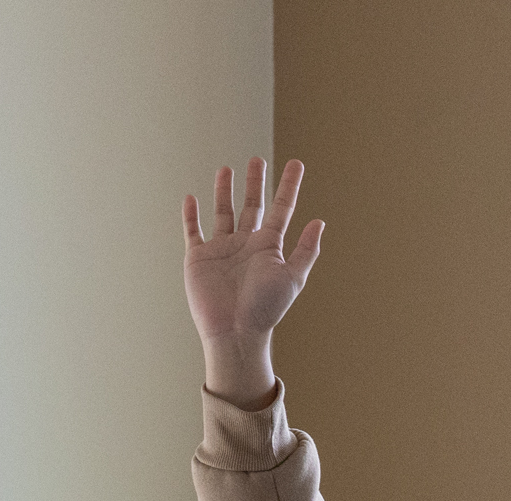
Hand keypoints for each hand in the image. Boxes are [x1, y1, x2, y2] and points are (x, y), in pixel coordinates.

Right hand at [183, 158, 323, 405]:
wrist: (235, 331)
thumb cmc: (266, 308)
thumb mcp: (292, 277)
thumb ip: (306, 250)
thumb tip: (319, 222)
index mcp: (269, 247)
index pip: (281, 209)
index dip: (289, 186)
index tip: (297, 164)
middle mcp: (246, 245)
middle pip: (252, 206)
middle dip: (254, 183)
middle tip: (257, 160)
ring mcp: (222, 250)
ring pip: (223, 213)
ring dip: (224, 191)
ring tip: (226, 170)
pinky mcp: (199, 258)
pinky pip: (193, 232)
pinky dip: (191, 215)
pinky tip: (191, 198)